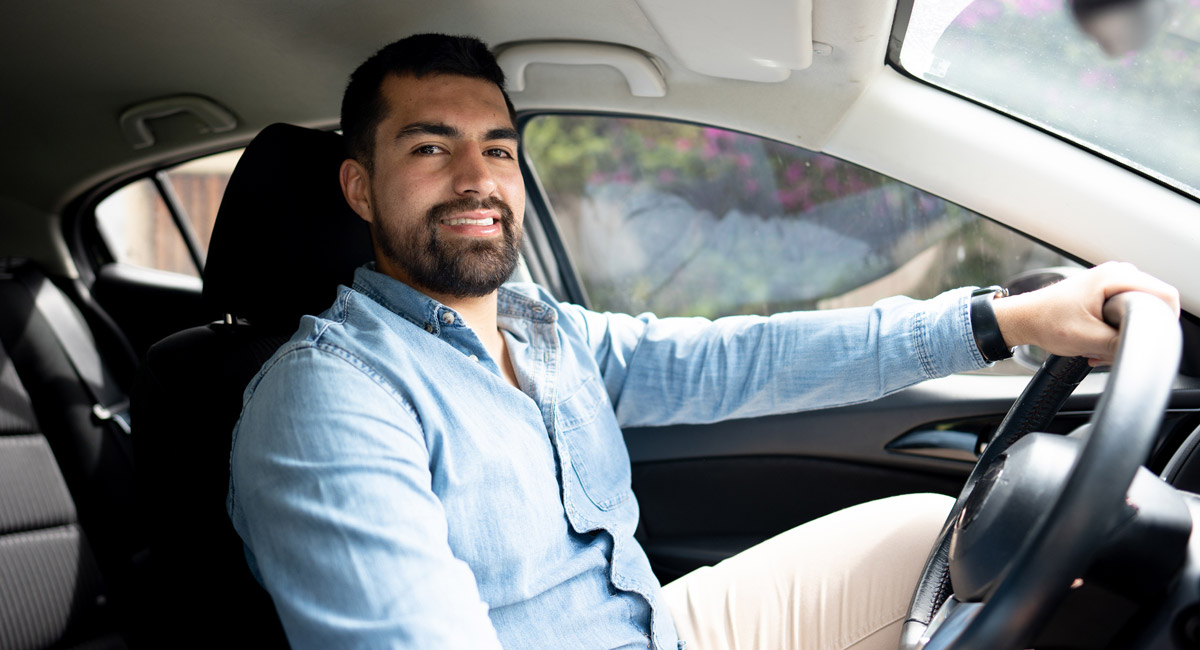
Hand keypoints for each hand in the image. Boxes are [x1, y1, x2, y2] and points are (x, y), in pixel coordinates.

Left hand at [992, 262, 1179, 365]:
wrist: (1023, 319)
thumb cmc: (1047, 323)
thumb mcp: (1090, 339)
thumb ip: (1123, 341)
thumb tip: (1145, 344)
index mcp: (1116, 277)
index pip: (1166, 296)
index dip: (1162, 322)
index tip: (1142, 341)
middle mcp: (1118, 273)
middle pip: (1152, 306)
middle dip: (1135, 333)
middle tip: (1108, 348)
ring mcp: (1112, 281)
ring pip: (1137, 313)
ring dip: (1120, 336)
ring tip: (1096, 347)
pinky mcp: (1106, 291)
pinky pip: (1124, 313)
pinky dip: (1112, 332)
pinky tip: (1094, 344)